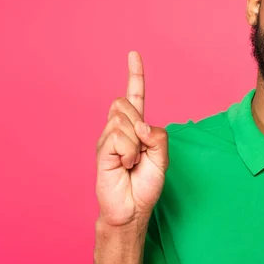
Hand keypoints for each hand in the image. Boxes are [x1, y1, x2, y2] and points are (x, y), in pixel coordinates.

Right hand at [95, 51, 168, 227]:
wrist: (132, 209)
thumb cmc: (145, 184)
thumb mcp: (162, 158)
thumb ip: (158, 137)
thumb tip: (140, 124)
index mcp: (136, 127)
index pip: (135, 95)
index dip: (135, 75)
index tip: (133, 54)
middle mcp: (119, 128)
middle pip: (125, 103)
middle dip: (138, 124)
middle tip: (140, 151)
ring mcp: (108, 138)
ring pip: (123, 120)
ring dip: (135, 144)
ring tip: (132, 162)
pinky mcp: (101, 149)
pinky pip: (119, 137)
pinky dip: (128, 153)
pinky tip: (124, 166)